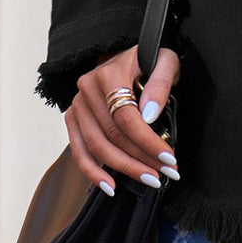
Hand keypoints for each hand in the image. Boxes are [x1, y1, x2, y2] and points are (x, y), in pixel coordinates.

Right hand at [64, 44, 180, 196]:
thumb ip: (160, 82)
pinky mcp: (73, 118)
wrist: (127, 56)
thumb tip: (149, 115)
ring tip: (148, 180)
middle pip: (112, 135)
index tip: (169, 158)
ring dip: (123, 168)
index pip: (126, 117)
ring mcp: (77, 105)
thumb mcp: (165, 61)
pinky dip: (92, 171)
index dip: (147, 141)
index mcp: (108, 74)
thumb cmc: (149, 59)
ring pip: (96, 147)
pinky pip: (79, 150)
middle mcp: (87, 90)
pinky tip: (110, 186)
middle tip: (165, 174)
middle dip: (140, 159)